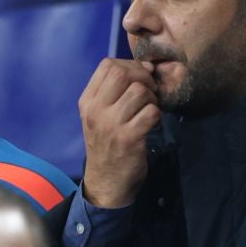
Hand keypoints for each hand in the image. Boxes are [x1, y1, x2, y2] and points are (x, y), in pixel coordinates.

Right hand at [78, 58, 162, 208]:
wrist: (106, 181)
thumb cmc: (107, 143)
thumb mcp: (100, 115)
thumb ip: (115, 90)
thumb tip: (146, 66)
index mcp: (87, 101)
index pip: (108, 65)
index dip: (131, 65)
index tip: (141, 77)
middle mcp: (96, 110)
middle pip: (123, 73)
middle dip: (144, 77)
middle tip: (150, 91)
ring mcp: (111, 124)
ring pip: (140, 91)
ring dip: (152, 98)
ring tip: (149, 109)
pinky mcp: (128, 138)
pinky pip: (151, 112)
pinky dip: (157, 115)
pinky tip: (152, 123)